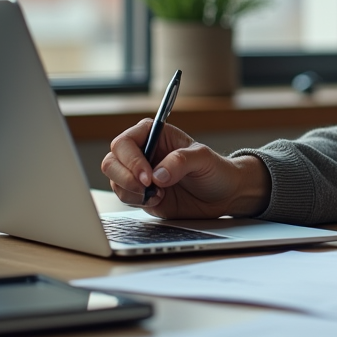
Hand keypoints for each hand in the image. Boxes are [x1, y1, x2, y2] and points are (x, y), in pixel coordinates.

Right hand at [101, 120, 270, 218]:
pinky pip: (124, 197)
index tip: (147, 176)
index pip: (126, 142)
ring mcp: (140, 174)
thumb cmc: (216, 170)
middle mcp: (143, 153)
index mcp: (155, 135)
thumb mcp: (204, 159)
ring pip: (114, 181)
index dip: (131, 160)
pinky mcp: (141, 194)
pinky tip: (159, 200)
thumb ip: (181, 161)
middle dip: (125, 177)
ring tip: (159, 194)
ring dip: (131, 191)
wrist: (224, 195)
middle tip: (147, 188)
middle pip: (112, 161)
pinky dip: (136, 201)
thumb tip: (157, 175)